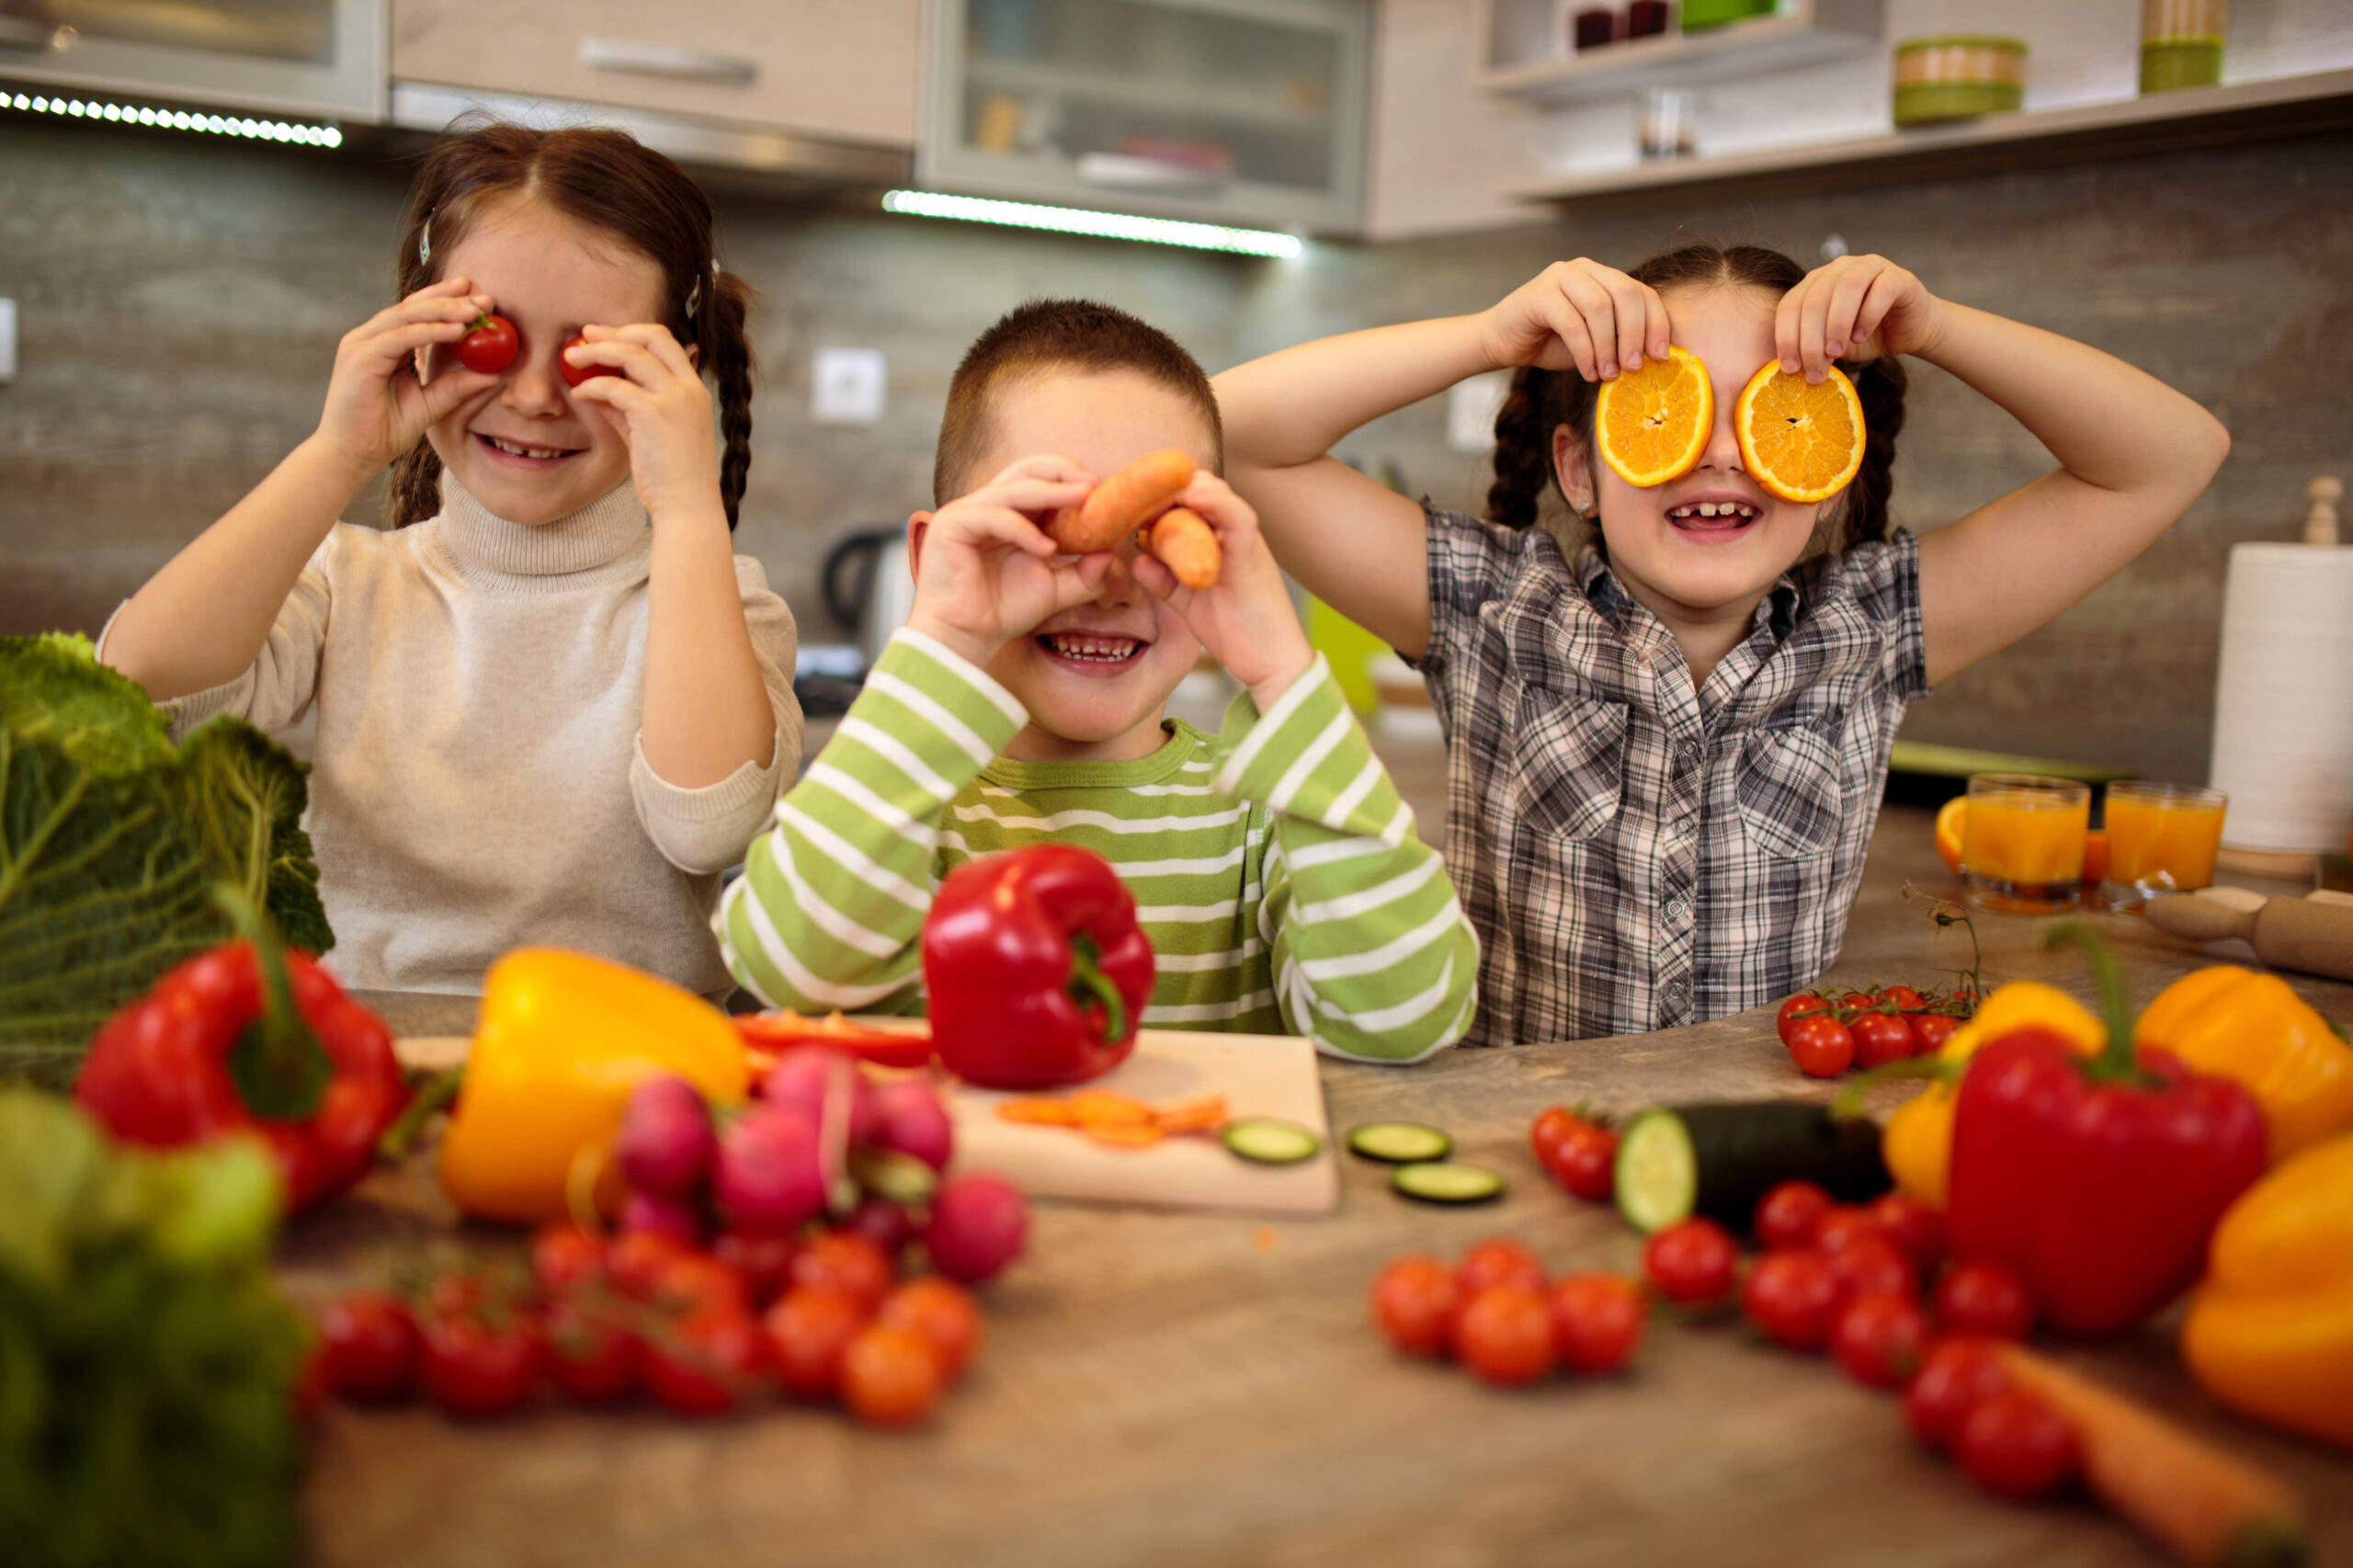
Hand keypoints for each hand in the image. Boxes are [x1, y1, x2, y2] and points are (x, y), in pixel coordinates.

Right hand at [312, 278, 499, 477]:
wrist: (354, 455)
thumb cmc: (385, 432)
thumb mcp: (430, 405)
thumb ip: (457, 387)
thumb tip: (494, 375)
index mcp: (383, 345)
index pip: (416, 313)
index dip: (446, 301)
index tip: (478, 296)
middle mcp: (369, 339)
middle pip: (412, 307)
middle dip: (449, 298)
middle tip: (483, 296)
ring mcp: (361, 345)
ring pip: (406, 316)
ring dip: (443, 311)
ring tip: (474, 311)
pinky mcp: (360, 358)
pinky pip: (400, 337)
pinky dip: (429, 332)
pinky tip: (456, 331)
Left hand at [562, 324, 724, 523]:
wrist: (687, 506)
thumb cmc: (671, 477)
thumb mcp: (650, 434)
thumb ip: (628, 408)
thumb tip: (598, 389)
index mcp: (694, 390)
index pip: (666, 343)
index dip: (632, 332)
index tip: (605, 335)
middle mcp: (689, 388)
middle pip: (652, 336)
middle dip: (614, 331)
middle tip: (585, 335)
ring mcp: (674, 399)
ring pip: (631, 354)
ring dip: (597, 351)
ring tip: (571, 357)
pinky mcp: (655, 414)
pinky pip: (615, 387)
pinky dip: (592, 385)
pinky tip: (579, 393)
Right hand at [905, 456, 1111, 670]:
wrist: (966, 639)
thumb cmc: (1003, 611)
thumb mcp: (1056, 590)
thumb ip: (1085, 574)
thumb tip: (1110, 552)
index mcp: (1012, 513)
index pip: (1042, 478)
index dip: (1072, 479)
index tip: (1104, 492)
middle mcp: (988, 506)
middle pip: (1027, 469)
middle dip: (1064, 471)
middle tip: (1093, 485)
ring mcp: (967, 511)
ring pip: (1014, 487)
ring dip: (1052, 493)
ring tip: (1083, 499)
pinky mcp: (951, 524)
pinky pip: (995, 516)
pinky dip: (1025, 530)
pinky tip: (1047, 549)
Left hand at [1129, 474, 1312, 711]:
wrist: (1272, 663)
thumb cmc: (1235, 631)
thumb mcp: (1189, 602)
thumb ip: (1164, 581)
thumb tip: (1137, 561)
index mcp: (1218, 538)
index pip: (1187, 498)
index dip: (1156, 495)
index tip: (1123, 501)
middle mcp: (1232, 532)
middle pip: (1197, 486)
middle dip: (1161, 488)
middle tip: (1128, 500)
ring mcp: (1244, 541)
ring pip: (1215, 492)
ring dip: (1181, 488)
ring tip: (1151, 494)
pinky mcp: (1252, 556)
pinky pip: (1237, 517)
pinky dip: (1215, 502)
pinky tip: (1190, 496)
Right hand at [1477, 259, 1672, 382]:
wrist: (1499, 342)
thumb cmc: (1550, 343)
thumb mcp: (1596, 341)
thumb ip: (1620, 339)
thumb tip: (1655, 358)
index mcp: (1603, 276)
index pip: (1642, 292)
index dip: (1656, 324)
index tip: (1661, 357)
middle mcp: (1584, 269)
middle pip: (1625, 294)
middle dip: (1635, 334)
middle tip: (1635, 368)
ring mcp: (1560, 276)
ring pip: (1600, 307)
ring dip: (1608, 347)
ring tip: (1608, 375)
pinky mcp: (1539, 294)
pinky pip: (1572, 323)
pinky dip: (1585, 352)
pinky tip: (1587, 372)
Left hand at [1776, 254, 1945, 381]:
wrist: (1908, 330)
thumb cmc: (1864, 336)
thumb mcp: (1832, 346)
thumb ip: (1813, 349)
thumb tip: (1790, 370)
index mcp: (1815, 282)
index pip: (1790, 305)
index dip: (1786, 337)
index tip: (1790, 368)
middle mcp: (1838, 268)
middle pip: (1815, 299)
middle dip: (1811, 339)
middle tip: (1815, 370)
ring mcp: (1869, 266)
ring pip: (1846, 286)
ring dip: (1836, 323)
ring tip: (1835, 352)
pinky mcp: (1898, 276)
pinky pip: (1881, 290)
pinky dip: (1868, 315)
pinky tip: (1861, 337)